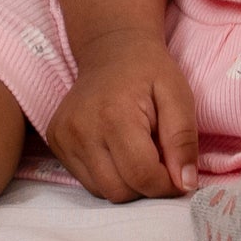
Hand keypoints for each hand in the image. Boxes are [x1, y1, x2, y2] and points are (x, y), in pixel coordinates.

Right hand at [46, 31, 199, 201]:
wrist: (111, 48)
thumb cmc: (149, 71)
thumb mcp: (178, 96)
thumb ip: (183, 140)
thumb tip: (185, 184)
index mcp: (114, 115)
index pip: (142, 176)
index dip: (167, 185)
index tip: (179, 175)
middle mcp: (81, 130)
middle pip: (119, 191)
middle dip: (146, 186)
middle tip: (159, 159)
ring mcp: (63, 137)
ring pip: (102, 191)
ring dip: (127, 183)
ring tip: (138, 152)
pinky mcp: (55, 142)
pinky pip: (87, 181)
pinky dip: (108, 176)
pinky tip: (118, 150)